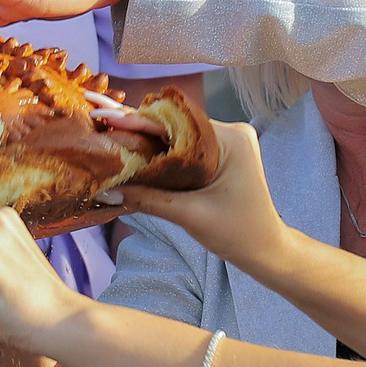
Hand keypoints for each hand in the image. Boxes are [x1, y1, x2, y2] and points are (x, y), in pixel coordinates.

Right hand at [107, 120, 294, 276]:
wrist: (266, 250)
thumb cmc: (238, 233)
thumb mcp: (190, 215)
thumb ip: (148, 199)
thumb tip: (108, 190)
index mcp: (231, 139)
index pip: (177, 122)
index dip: (138, 120)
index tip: (106, 115)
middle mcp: (231, 132)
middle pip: (175, 125)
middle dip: (137, 126)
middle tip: (99, 118)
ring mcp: (227, 142)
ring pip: (178, 136)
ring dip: (147, 139)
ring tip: (109, 131)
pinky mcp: (222, 155)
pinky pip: (185, 148)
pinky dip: (161, 152)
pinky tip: (133, 149)